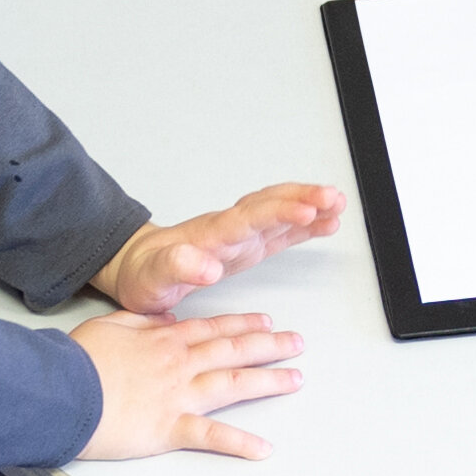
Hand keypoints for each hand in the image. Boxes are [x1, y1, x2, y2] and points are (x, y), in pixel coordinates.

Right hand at [70, 309, 304, 459]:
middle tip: (296, 344)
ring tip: (295, 379)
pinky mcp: (169, 429)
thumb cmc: (77, 361)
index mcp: (164, 340)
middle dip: (269, 346)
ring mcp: (178, 396)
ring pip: (234, 383)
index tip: (265, 322)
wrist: (61, 390)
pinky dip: (240, 443)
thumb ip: (141, 322)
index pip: (213, 328)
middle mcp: (179, 364)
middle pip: (233, 350)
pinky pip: (212, 436)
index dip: (243, 324)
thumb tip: (166, 322)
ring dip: (269, 381)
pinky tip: (263, 447)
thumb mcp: (109, 325)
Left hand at [96, 183, 346, 314]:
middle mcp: (230, 228)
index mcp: (210, 235)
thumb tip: (206, 266)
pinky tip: (327, 221)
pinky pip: (281, 230)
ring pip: (279, 210)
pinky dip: (305, 224)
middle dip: (303, 198)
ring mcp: (240, 234)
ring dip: (309, 203)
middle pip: (271, 204)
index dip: (279, 212)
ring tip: (339, 202)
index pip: (250, 217)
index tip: (305, 210)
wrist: (136, 268)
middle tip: (333, 197)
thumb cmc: (145, 274)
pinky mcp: (247, 245)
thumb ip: (177, 267)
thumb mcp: (153, 278)